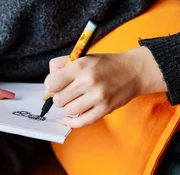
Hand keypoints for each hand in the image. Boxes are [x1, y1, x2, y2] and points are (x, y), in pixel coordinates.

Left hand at [44, 47, 165, 127]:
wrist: (133, 71)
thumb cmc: (105, 64)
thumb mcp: (82, 57)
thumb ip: (60, 67)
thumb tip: (46, 91)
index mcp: (80, 66)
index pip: (51, 83)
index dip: (50, 86)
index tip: (55, 85)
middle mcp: (88, 81)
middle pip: (58, 100)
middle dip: (59, 97)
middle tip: (67, 92)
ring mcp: (98, 96)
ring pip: (68, 111)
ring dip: (68, 107)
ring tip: (76, 99)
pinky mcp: (105, 109)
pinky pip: (81, 121)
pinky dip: (72, 121)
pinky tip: (70, 117)